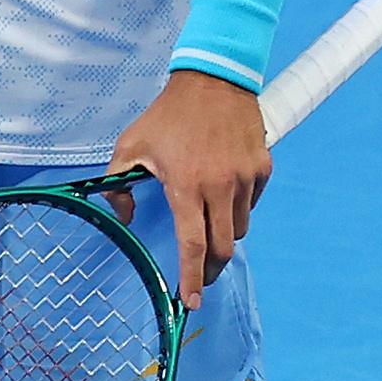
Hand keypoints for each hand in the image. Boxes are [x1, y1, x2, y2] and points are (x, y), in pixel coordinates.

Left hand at [107, 68, 271, 301]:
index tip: (190, 300)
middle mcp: (222, 186)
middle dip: (212, 269)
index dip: (192, 277)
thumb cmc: (167, 116)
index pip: (193, 245)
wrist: (213, 80)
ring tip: (206, 227)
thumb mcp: (129, 146)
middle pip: (224, 247)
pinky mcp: (263, 168)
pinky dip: (238, 210)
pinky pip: (252, 204)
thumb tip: (125, 218)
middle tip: (201, 277)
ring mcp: (247, 178)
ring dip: (223, 236)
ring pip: (239, 227)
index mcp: (187, 185)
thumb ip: (118, 185)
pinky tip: (222, 198)